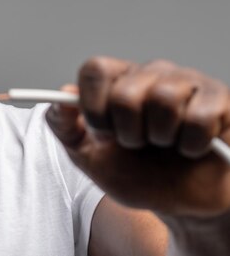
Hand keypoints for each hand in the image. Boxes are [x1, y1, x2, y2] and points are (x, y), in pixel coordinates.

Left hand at [46, 56, 229, 216]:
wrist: (183, 204)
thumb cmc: (137, 174)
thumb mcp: (88, 156)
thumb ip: (64, 127)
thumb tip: (61, 97)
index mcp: (117, 81)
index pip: (94, 69)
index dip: (93, 106)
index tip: (101, 133)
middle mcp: (151, 73)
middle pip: (125, 91)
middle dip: (126, 132)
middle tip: (137, 144)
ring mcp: (187, 82)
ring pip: (163, 99)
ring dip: (160, 138)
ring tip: (165, 145)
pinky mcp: (220, 99)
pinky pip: (200, 117)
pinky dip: (192, 145)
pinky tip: (192, 148)